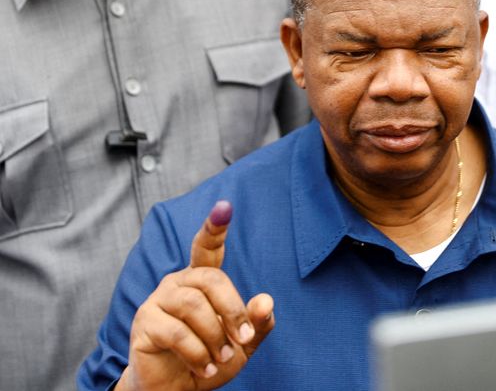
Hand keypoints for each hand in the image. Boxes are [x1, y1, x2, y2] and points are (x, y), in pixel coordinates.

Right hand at [117, 201, 274, 390]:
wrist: (178, 390)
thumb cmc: (212, 359)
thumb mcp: (243, 343)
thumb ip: (258, 323)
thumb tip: (266, 301)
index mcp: (202, 280)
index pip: (207, 247)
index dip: (214, 227)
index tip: (224, 207)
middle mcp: (178, 283)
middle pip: (211, 280)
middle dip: (233, 310)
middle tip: (243, 340)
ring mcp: (158, 301)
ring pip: (194, 306)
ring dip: (215, 336)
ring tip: (221, 358)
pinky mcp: (144, 324)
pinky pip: (177, 332)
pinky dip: (198, 353)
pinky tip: (204, 366)